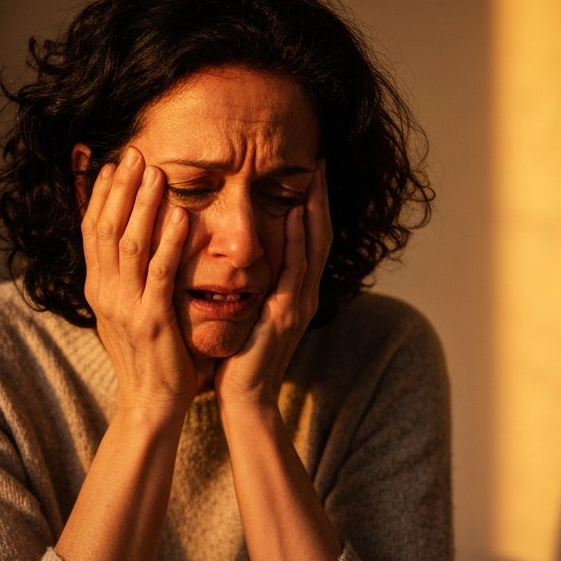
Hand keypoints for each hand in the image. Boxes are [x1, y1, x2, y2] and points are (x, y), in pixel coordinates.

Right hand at [81, 147, 195, 419]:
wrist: (150, 402)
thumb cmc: (146, 357)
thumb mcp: (125, 312)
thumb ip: (124, 278)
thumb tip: (125, 246)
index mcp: (97, 288)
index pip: (91, 230)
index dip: (99, 194)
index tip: (110, 163)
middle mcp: (104, 293)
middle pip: (105, 228)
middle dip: (119, 188)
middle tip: (133, 153)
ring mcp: (125, 306)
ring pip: (128, 244)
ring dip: (143, 205)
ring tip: (155, 172)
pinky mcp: (152, 320)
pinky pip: (160, 273)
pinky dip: (169, 242)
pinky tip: (180, 216)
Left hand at [214, 161, 331, 410]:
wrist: (246, 398)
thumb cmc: (241, 360)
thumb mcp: (250, 314)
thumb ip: (254, 287)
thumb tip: (240, 259)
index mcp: (296, 293)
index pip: (309, 240)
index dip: (313, 206)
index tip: (309, 174)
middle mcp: (305, 294)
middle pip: (320, 236)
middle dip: (321, 198)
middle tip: (321, 162)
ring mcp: (299, 304)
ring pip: (314, 247)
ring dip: (315, 209)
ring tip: (314, 176)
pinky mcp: (286, 314)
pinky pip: (295, 271)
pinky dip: (297, 242)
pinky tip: (293, 215)